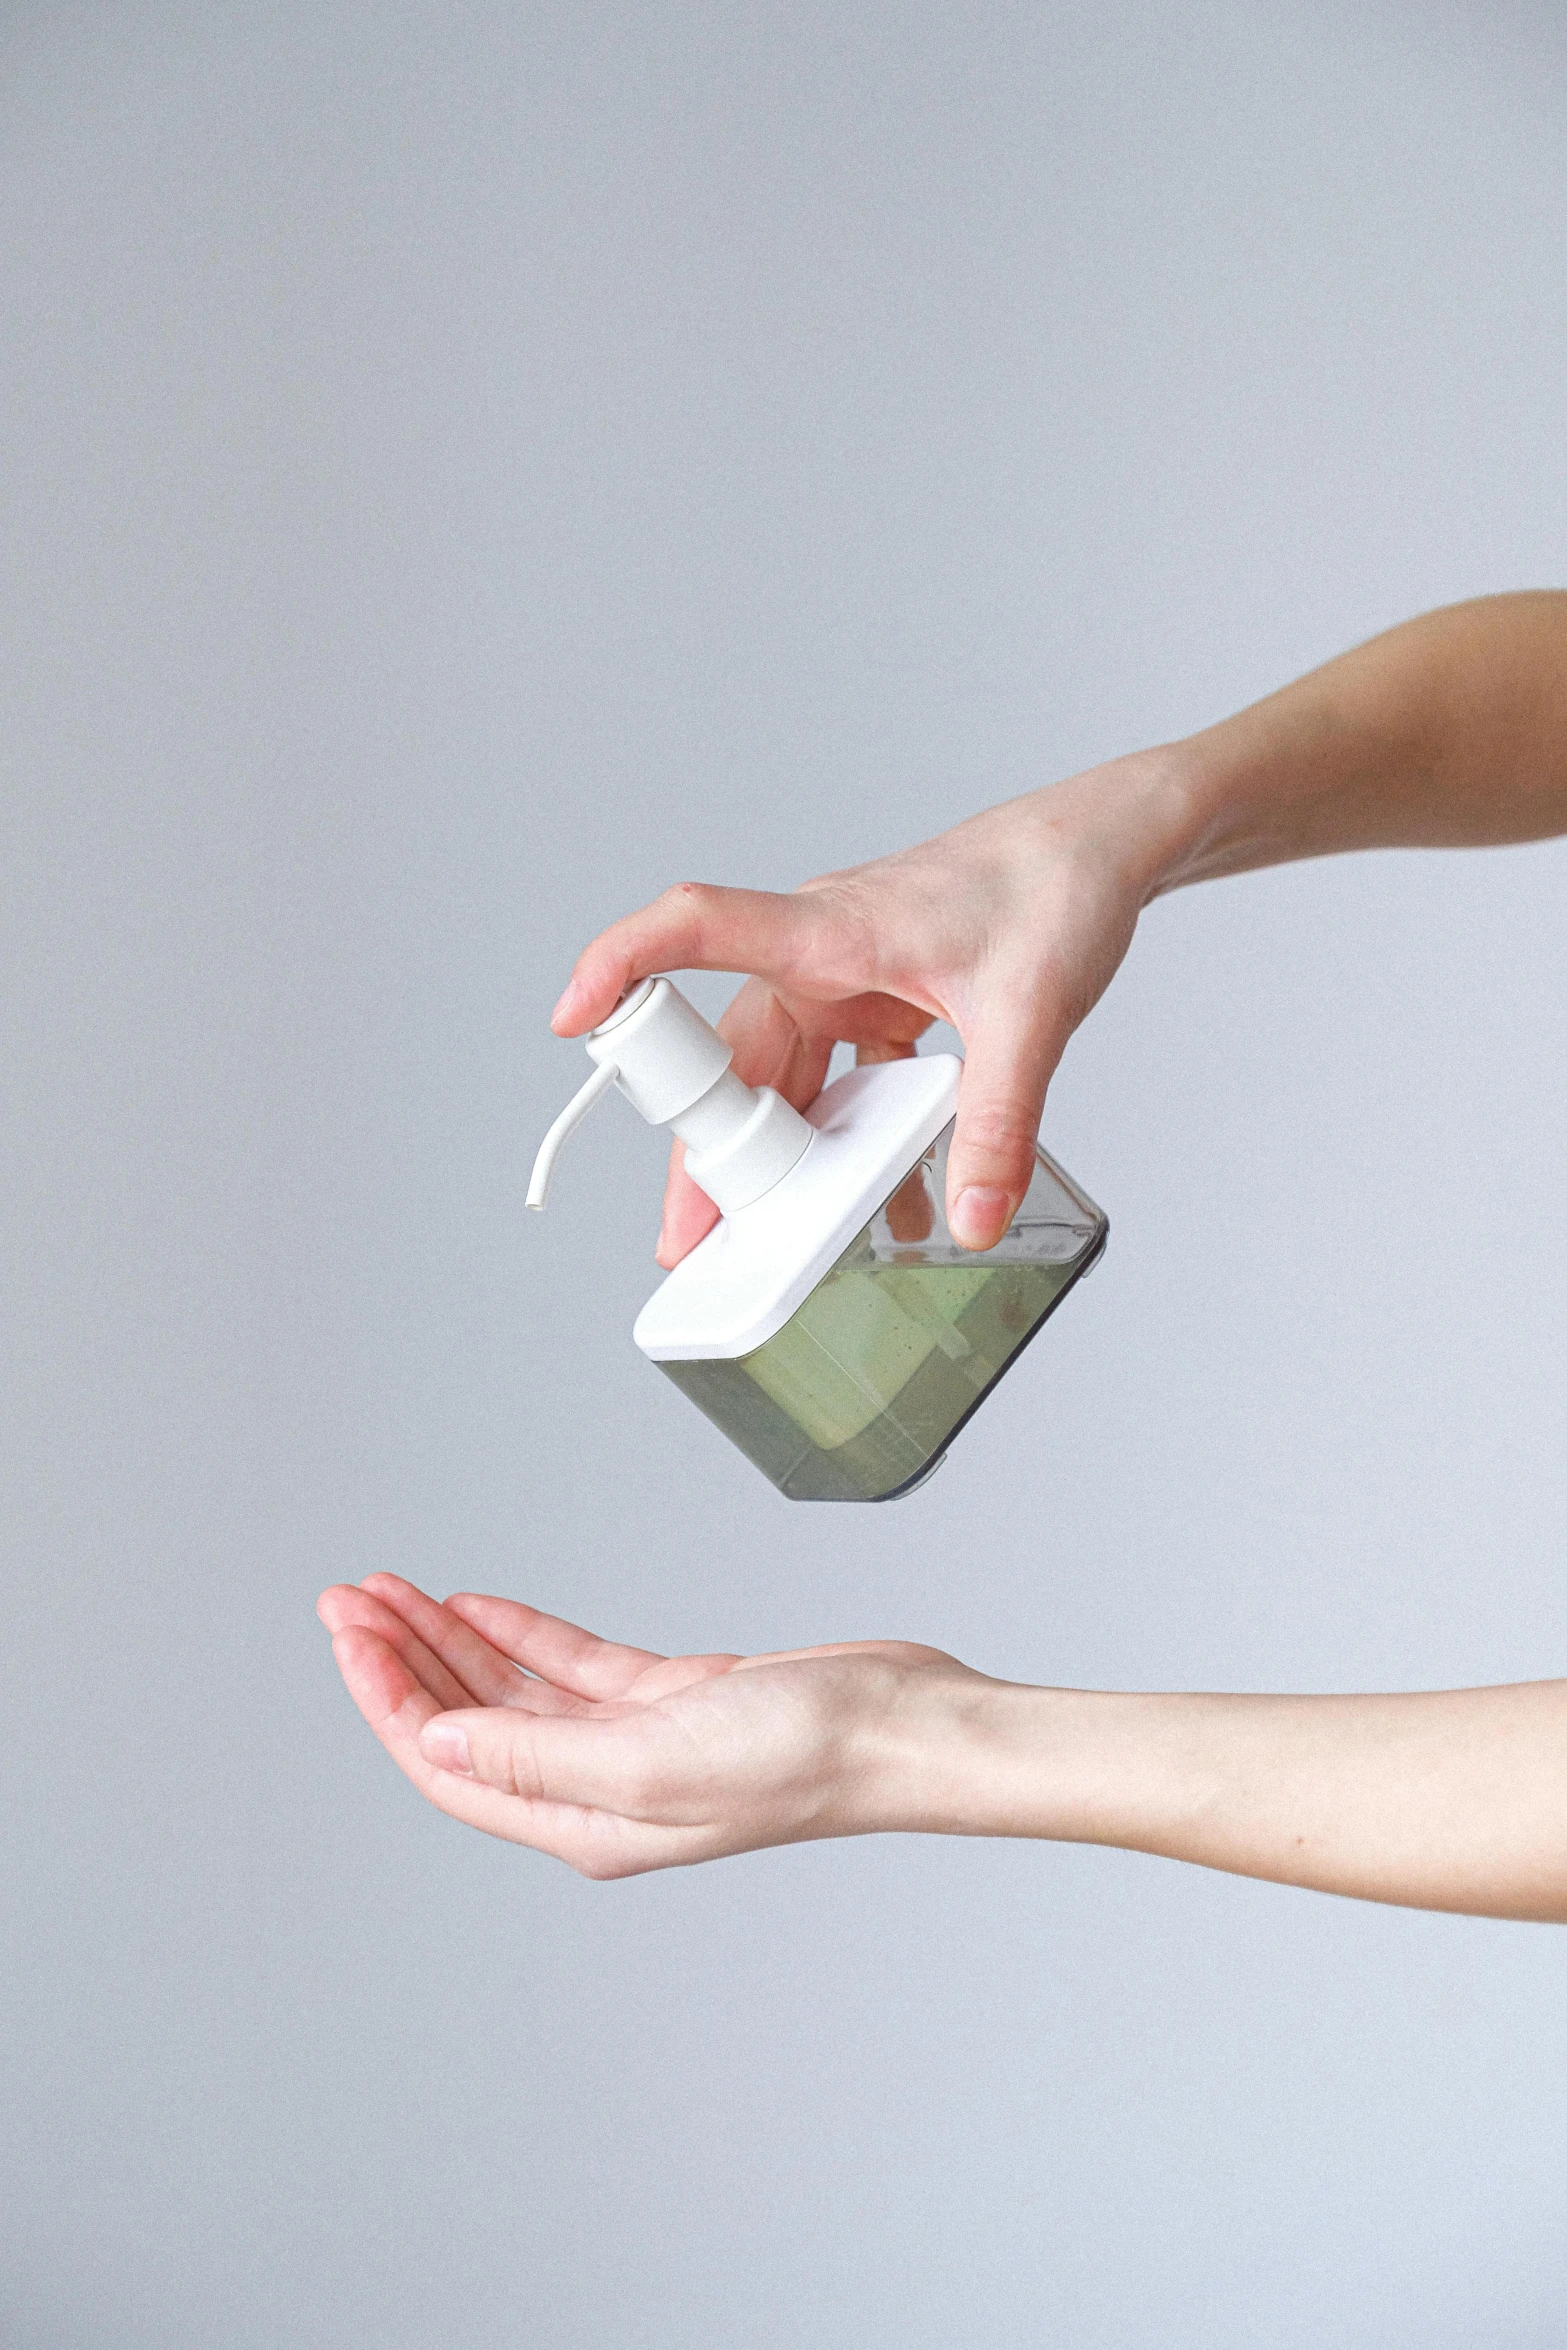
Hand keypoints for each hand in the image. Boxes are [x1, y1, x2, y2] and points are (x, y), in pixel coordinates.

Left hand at [317, 1575, 984, 1877]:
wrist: (897, 1726)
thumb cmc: (798, 1759)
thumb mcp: (645, 1761)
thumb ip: (534, 1753)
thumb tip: (431, 1743)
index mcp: (583, 1824)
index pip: (448, 1765)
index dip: (390, 1701)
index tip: (352, 1637)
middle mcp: (596, 1789)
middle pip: (466, 1723)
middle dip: (402, 1660)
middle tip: (349, 1599)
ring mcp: (632, 1743)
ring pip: (511, 1689)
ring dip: (449, 1640)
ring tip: (394, 1593)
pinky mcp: (669, 1699)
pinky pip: (569, 1665)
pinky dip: (519, 1632)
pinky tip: (478, 1606)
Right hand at [550, 752, 1194, 1263]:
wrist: (1104, 844)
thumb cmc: (1056, 887)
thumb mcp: (1030, 1016)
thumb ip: (997, 1123)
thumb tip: (970, 1214)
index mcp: (831, 928)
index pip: (696, 927)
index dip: (622, 965)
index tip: (572, 1019)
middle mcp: (820, 950)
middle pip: (731, 1051)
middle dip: (708, 1149)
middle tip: (692, 1235)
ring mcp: (847, 975)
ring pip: (781, 1073)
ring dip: (777, 1152)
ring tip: (765, 1235)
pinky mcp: (880, 996)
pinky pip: (840, 1074)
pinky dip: (849, 1134)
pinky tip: (880, 1195)